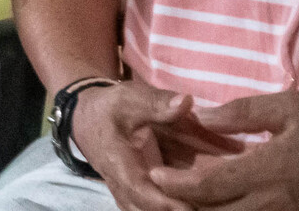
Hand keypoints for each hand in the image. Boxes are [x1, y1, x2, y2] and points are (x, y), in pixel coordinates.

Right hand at [70, 81, 237, 210]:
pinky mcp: (137, 195)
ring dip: (174, 209)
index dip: (165, 203)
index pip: (141, 191)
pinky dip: (172, 208)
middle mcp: (123, 186)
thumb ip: (157, 104)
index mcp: (119, 164)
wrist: (88, 120)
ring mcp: (129, 195)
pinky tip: (199, 204)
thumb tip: (186, 102)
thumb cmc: (111, 109)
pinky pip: (152, 209)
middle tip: (210, 208)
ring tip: (208, 208)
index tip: (190, 208)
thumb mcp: (130, 99)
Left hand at [151, 92, 298, 210]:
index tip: (154, 171)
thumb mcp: (292, 106)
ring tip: (187, 193)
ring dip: (207, 207)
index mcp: (265, 171)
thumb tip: (204, 112)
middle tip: (160, 186)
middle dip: (183, 202)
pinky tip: (227, 196)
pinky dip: (233, 209)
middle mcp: (270, 202)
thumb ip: (244, 111)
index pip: (207, 185)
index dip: (176, 181)